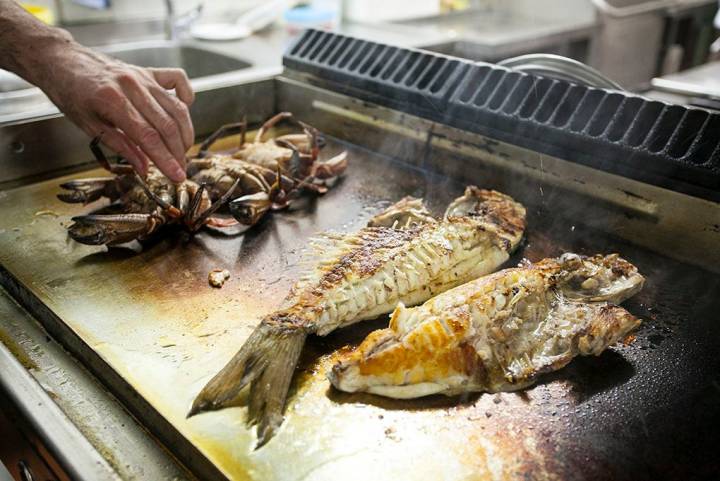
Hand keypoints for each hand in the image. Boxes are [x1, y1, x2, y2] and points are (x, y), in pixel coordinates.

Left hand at [35, 41, 194, 181]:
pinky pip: (178, 80)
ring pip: (177, 108)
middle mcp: (132, 86)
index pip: (148, 137)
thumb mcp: (89, 126)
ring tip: (182, 150)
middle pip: (166, 125)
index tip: (177, 176)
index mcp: (112, 101)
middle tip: (181, 169)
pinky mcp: (149, 71)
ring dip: (185, 133)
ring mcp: (143, 77)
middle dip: (178, 152)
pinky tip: (183, 113)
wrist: (63, 61)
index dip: (166, 160)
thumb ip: (120, 146)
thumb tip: (144, 169)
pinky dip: (187, 97)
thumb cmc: (71, 94)